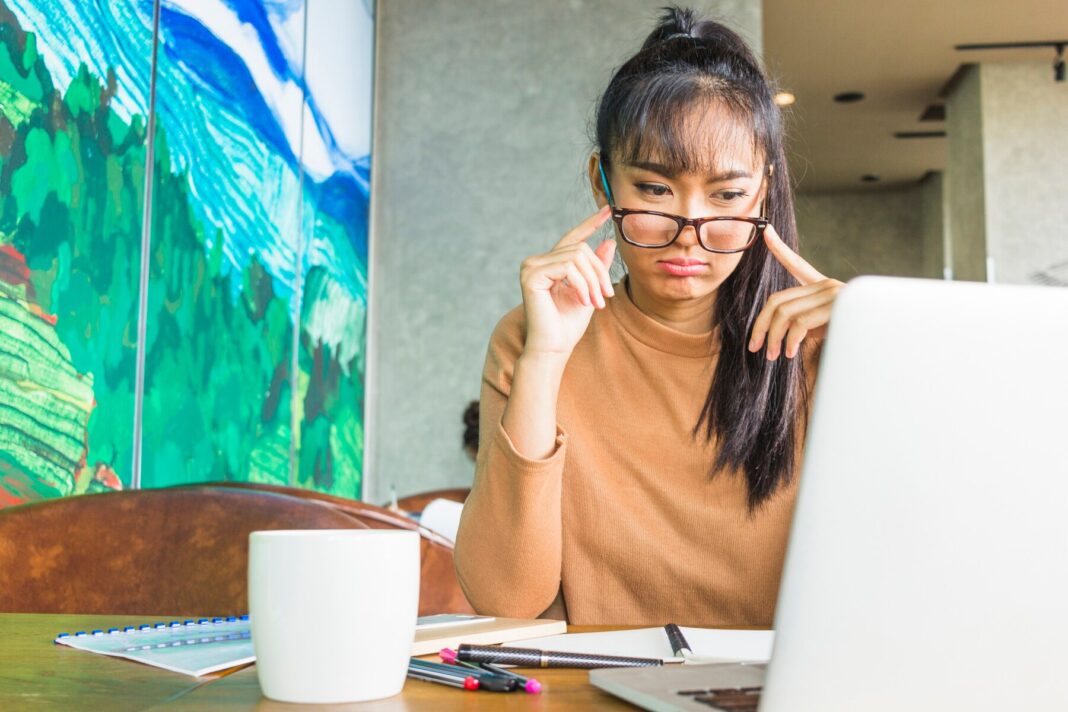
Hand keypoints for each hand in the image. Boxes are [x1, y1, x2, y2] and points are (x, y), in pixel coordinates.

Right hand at [519, 206, 615, 355]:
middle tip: (607, 296)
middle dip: (599, 272)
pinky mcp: (531, 274)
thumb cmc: (568, 325)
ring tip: (597, 303)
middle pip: (580, 248)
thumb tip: (608, 241)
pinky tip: (583, 300)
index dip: (590, 224)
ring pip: (576, 256)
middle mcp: (537, 261)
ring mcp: (531, 266)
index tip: (607, 210)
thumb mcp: (590, 291)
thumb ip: (596, 267)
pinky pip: (568, 267)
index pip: (572, 238)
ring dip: (593, 280)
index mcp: (549, 264)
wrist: (554, 348)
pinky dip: (582, 284)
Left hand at [748, 225, 842, 359]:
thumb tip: (776, 327)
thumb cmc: (850, 338)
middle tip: (754, 347)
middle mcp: (827, 285)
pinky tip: (790, 353)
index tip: (767, 232)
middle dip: (760, 325)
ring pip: (785, 313)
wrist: (885, 342)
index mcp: (823, 287)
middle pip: (777, 300)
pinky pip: (800, 323)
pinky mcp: (837, 306)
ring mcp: (833, 293)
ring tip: (774, 356)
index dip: (780, 248)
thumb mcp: (821, 328)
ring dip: (773, 338)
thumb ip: (801, 321)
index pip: (796, 264)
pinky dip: (790, 340)